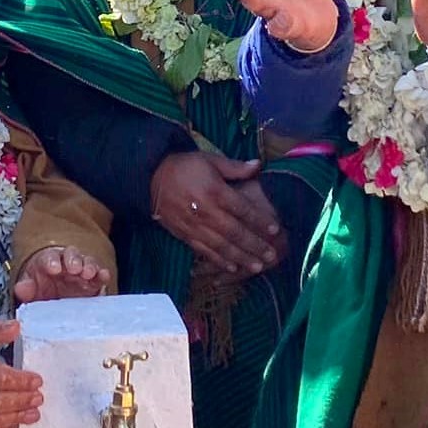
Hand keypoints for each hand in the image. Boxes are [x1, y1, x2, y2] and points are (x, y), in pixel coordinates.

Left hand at [13, 246, 109, 302]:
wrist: (55, 296)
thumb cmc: (42, 289)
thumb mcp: (30, 289)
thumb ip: (25, 288)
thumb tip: (21, 288)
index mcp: (48, 261)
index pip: (49, 257)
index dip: (51, 261)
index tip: (53, 268)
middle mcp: (66, 263)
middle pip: (71, 255)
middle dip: (73, 260)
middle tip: (74, 268)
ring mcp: (82, 271)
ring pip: (87, 262)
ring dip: (89, 266)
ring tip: (89, 273)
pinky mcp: (94, 282)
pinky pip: (100, 275)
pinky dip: (102, 274)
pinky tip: (104, 276)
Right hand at [149, 151, 282, 275]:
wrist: (151, 177)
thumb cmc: (185, 166)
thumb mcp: (210, 160)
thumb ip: (235, 167)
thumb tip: (259, 165)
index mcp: (215, 191)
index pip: (243, 209)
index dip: (260, 221)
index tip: (276, 230)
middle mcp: (206, 211)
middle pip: (235, 232)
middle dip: (254, 245)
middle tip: (272, 255)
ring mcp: (195, 226)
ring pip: (221, 246)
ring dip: (241, 257)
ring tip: (258, 267)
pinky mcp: (185, 235)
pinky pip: (204, 251)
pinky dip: (219, 261)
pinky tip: (233, 268)